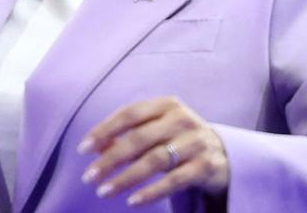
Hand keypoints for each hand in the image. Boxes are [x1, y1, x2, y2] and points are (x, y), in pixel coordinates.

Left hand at [77, 96, 228, 206]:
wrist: (224, 154)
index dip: (104, 130)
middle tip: (89, 176)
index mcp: (166, 104)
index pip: (129, 114)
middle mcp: (182, 119)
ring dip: (126, 178)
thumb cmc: (178, 138)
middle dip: (110, 159)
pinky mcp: (207, 166)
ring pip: (155, 160)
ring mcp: (196, 142)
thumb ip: (127, 136)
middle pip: (139, 138)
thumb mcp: (155, 130)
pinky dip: (151, 192)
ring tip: (104, 191)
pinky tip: (132, 201)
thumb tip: (94, 149)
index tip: (83, 149)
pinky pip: (174, 180)